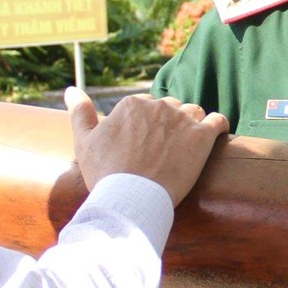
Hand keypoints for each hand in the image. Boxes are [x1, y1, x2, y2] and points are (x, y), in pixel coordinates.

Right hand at [69, 87, 228, 205]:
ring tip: (186, 147)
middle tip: (165, 150)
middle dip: (169, 125)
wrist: (131, 198)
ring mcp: (182, 119)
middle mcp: (159, 105)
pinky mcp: (202, 136)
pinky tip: (215, 135)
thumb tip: (69, 89)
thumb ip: (79, 113)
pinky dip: (218, 126)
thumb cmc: (106, 173)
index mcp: (132, 104)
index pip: (146, 107)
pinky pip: (218, 121)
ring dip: (192, 124)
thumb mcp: (84, 142)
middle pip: (170, 108)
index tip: (144, 145)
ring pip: (194, 112)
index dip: (145, 126)